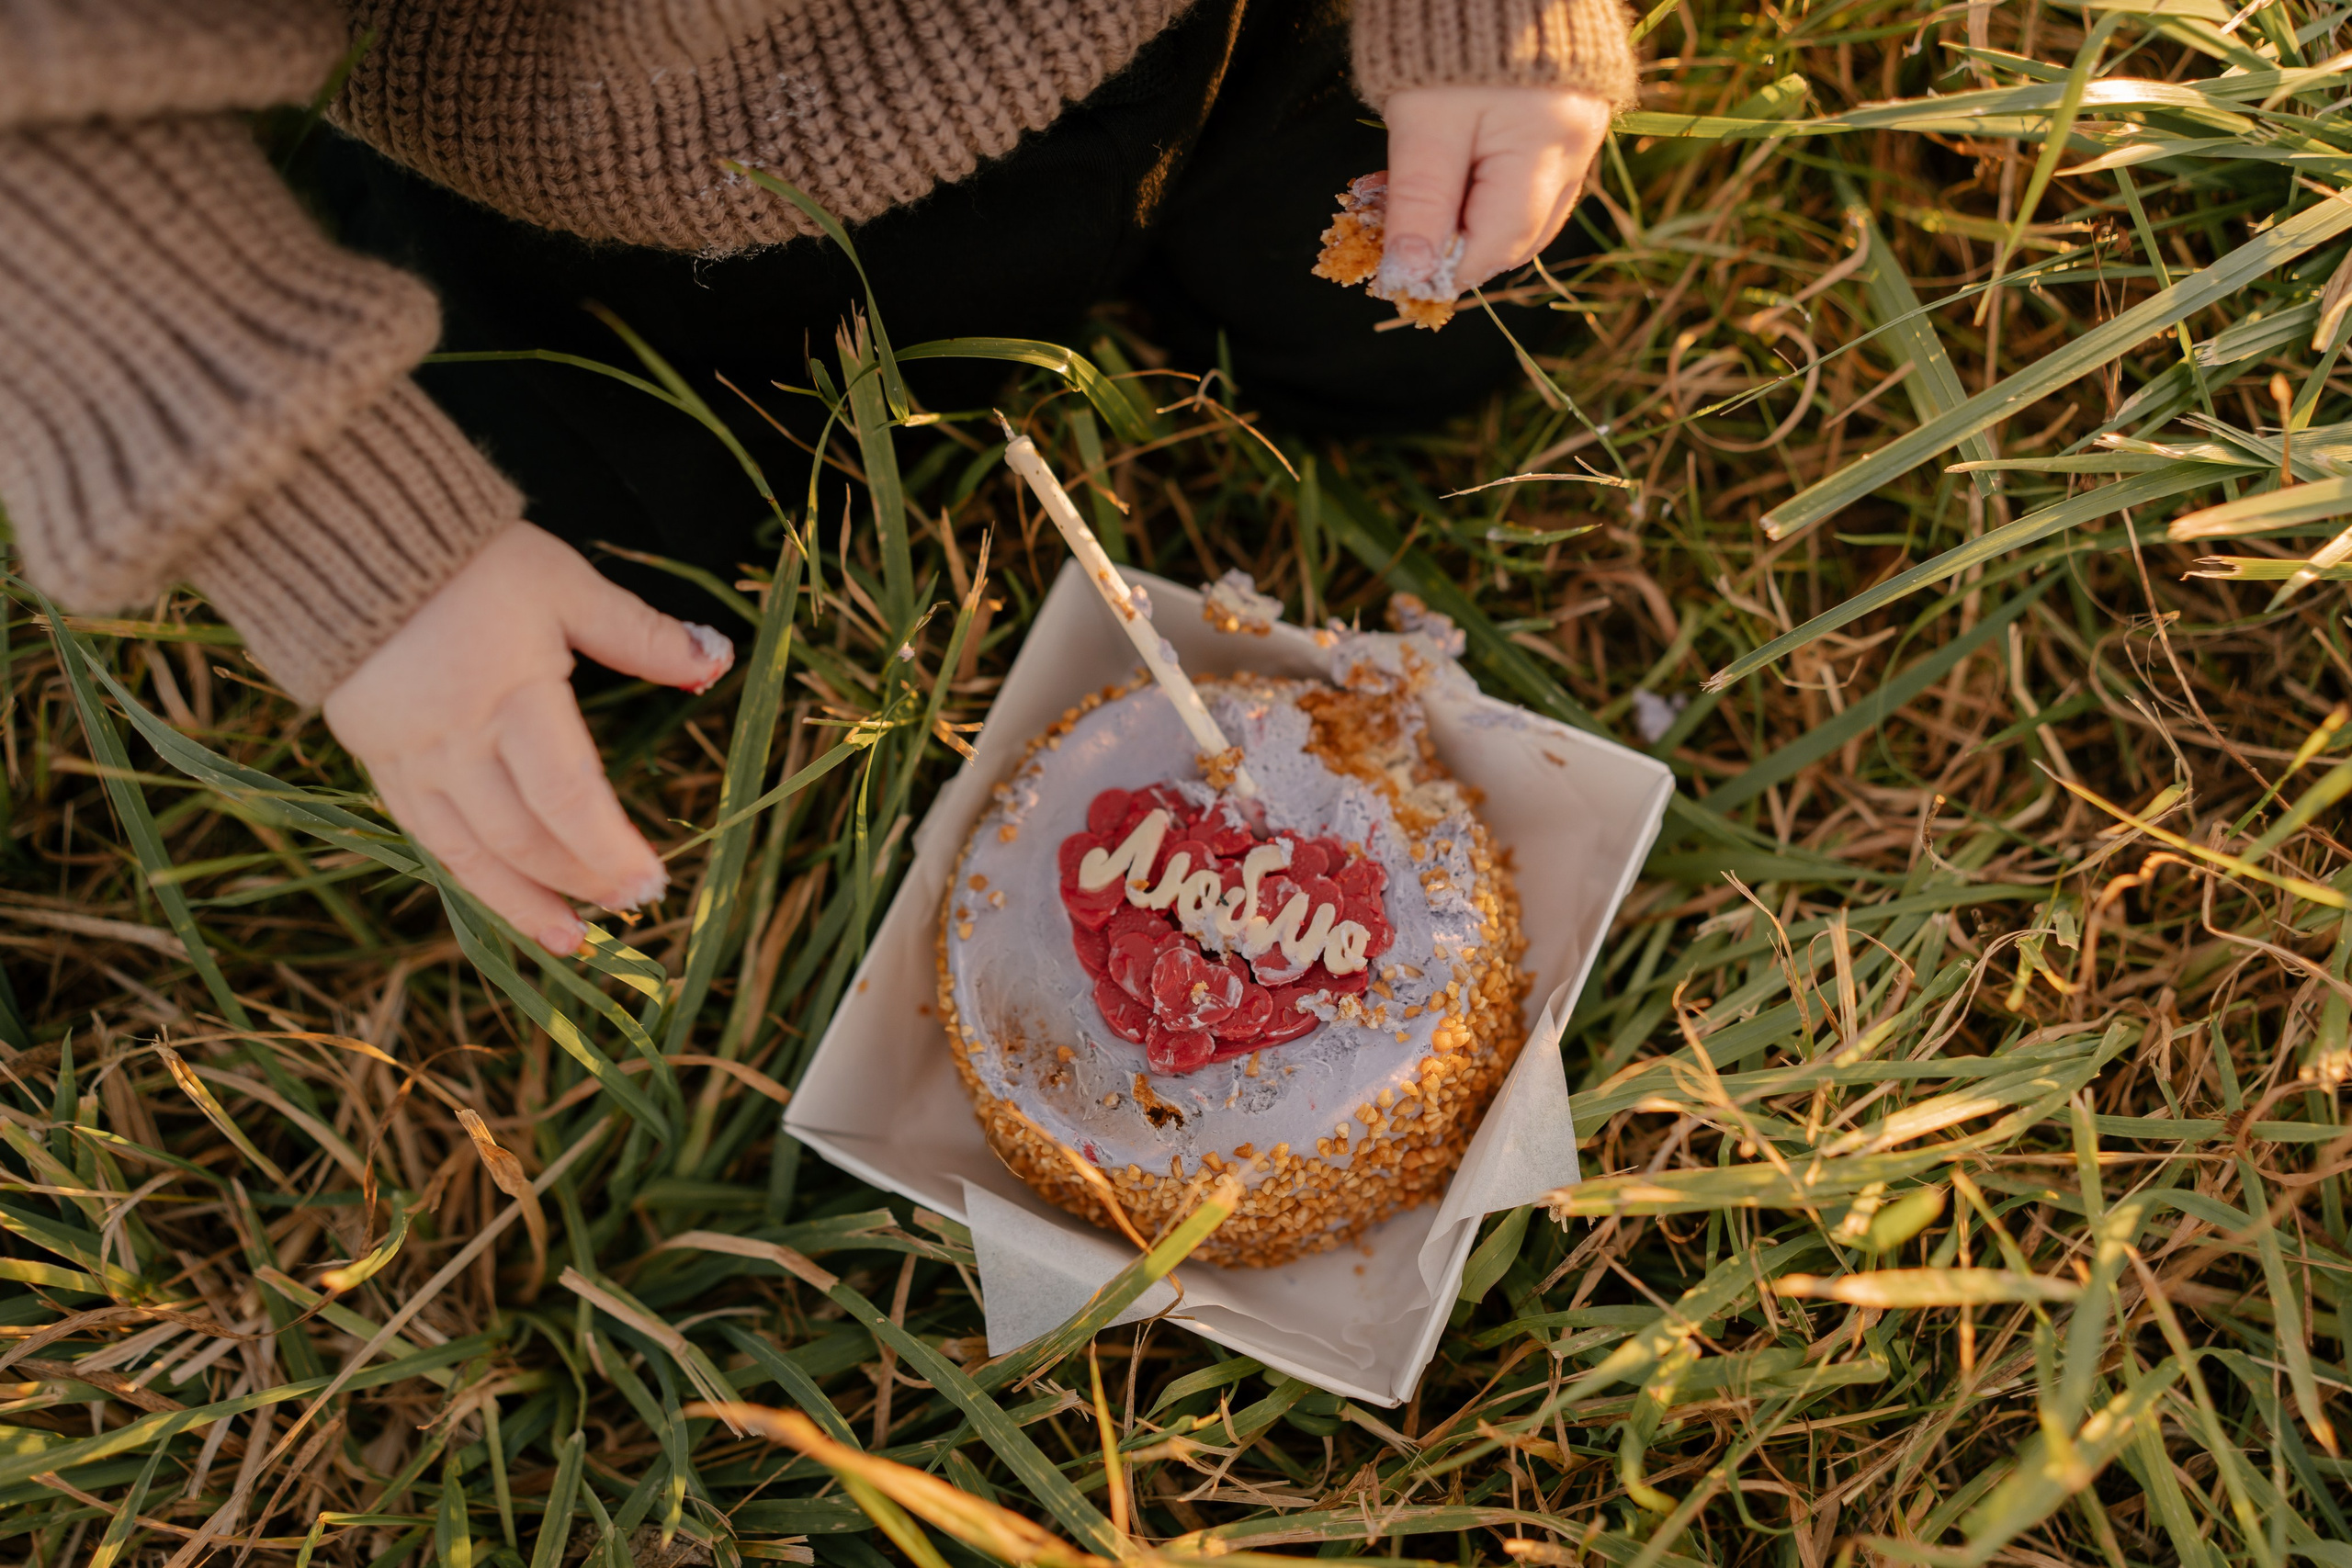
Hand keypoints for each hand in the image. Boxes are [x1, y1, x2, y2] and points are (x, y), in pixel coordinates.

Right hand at [323, 524, 733, 953]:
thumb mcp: (566, 585)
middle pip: (522, 836)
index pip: (568, 796)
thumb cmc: (472, 562)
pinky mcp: (378, 761)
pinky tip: (503, 898)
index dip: (610, 849)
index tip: (652, 882)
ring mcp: (410, 757)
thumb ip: (639, 636)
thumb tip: (715, 660)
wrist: (345, 540)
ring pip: (467, 852)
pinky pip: (425, 836)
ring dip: (521, 902)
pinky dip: (468, 876)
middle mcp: (457, 738)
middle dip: (580, 879)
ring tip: (569, 940)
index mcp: (512, 694)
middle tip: (630, 905)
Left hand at [1379, 86, 1611, 297]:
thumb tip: (1411, 278)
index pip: (1498, 244)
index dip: (1443, 269)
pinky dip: (1480, 182)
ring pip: (1522, 203)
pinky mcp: (1565, 103)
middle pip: (1517, 232)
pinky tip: (1438, 165)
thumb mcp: (1424, 119)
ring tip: (1403, 196)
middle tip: (1391, 234)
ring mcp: (1578, 122)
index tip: (1390, 273)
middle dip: (1454, 246)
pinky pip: (1527, 168)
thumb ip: (1421, 202)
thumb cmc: (1452, 23)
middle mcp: (1578, 142)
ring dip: (1463, 216)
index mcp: (1550, 146)